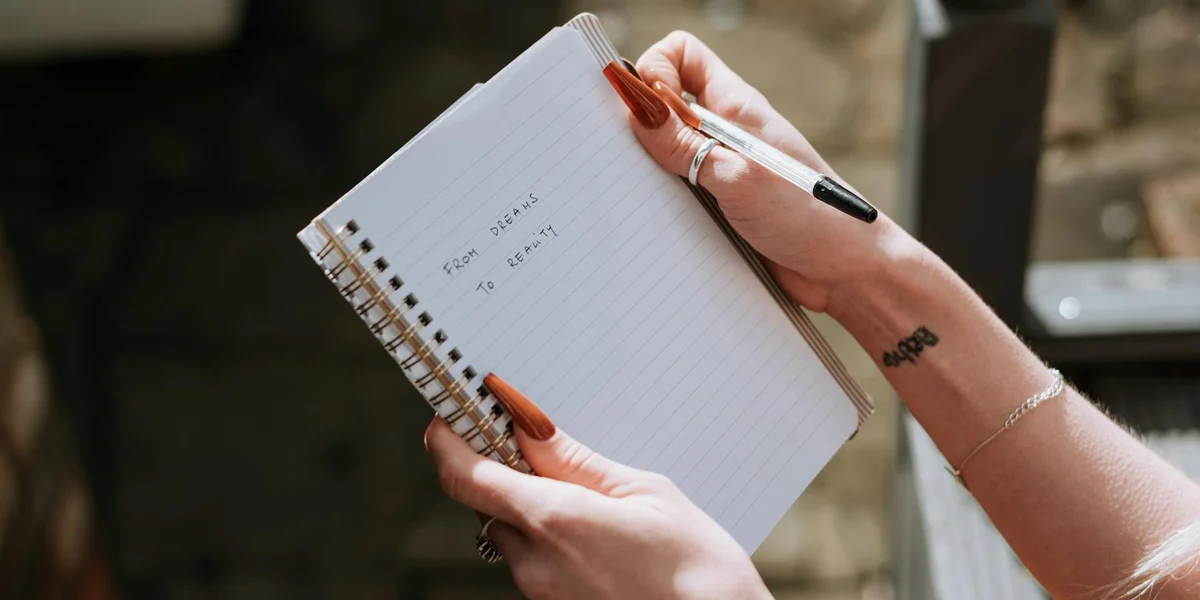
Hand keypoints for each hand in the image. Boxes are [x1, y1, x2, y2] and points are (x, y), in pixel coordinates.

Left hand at [425, 374, 770, 599]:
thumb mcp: (641, 491)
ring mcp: (540, 594)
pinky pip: (534, 565)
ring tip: (596, 506)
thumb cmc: (696, 564)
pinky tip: (601, 540)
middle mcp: (534, 562)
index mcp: (553, 519)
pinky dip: (553, 543)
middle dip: (507, 473)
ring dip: (535, 511)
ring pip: (512, 535)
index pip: (463, 475)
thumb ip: (572, 459)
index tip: (452, 414)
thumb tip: (524, 425)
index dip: (447, 440)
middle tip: (544, 449)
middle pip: (487, 503)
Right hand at [619, 31, 915, 313]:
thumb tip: (639, 112)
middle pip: (666, 104)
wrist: (845, 271)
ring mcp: (724, 168)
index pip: (680, 55)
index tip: (648, 111)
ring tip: (662, 198)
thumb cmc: (812, 216)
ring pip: (667, 153)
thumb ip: (685, 145)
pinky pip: (679, 194)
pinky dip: (666, 205)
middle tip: (642, 158)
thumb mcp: (739, 176)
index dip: (654, 72)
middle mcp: (728, 131)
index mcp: (736, 105)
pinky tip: (670, 225)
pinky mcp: (721, 206)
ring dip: (654, 172)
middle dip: (643, 124)